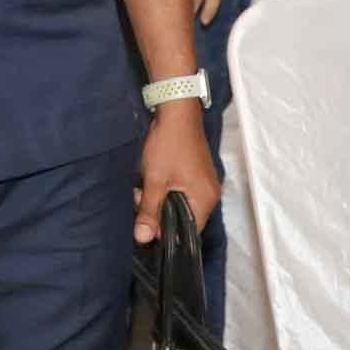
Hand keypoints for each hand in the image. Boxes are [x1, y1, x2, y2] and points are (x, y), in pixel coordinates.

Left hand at [133, 99, 219, 245]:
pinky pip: (183, 192)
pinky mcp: (198, 173)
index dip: (166, 234)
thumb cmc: (168, 146)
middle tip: (139, 200)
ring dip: (160, 200)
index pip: (188, 232)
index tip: (145, 227)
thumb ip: (150, 211)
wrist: (177, 111)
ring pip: (180, 204)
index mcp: (205, 200)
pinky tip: (152, 180)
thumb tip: (142, 239)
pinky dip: (167, 190)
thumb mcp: (155, 181)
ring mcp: (205, 183)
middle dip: (159, 213)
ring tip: (142, 187)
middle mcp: (210, 195)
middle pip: (184, 219)